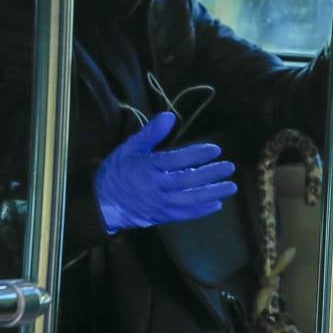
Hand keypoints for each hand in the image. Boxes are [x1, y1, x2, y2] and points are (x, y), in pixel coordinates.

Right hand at [93, 111, 236, 232]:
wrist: (101, 203)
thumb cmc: (116, 171)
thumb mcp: (129, 148)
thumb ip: (151, 133)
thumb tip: (169, 116)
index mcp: (147, 167)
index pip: (177, 160)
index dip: (197, 154)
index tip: (215, 149)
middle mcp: (155, 187)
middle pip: (187, 181)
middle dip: (211, 174)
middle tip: (229, 167)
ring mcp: (158, 203)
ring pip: (189, 200)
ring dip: (212, 193)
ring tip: (231, 187)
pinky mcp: (160, 216)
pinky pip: (183, 214)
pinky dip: (200, 211)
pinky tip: (216, 204)